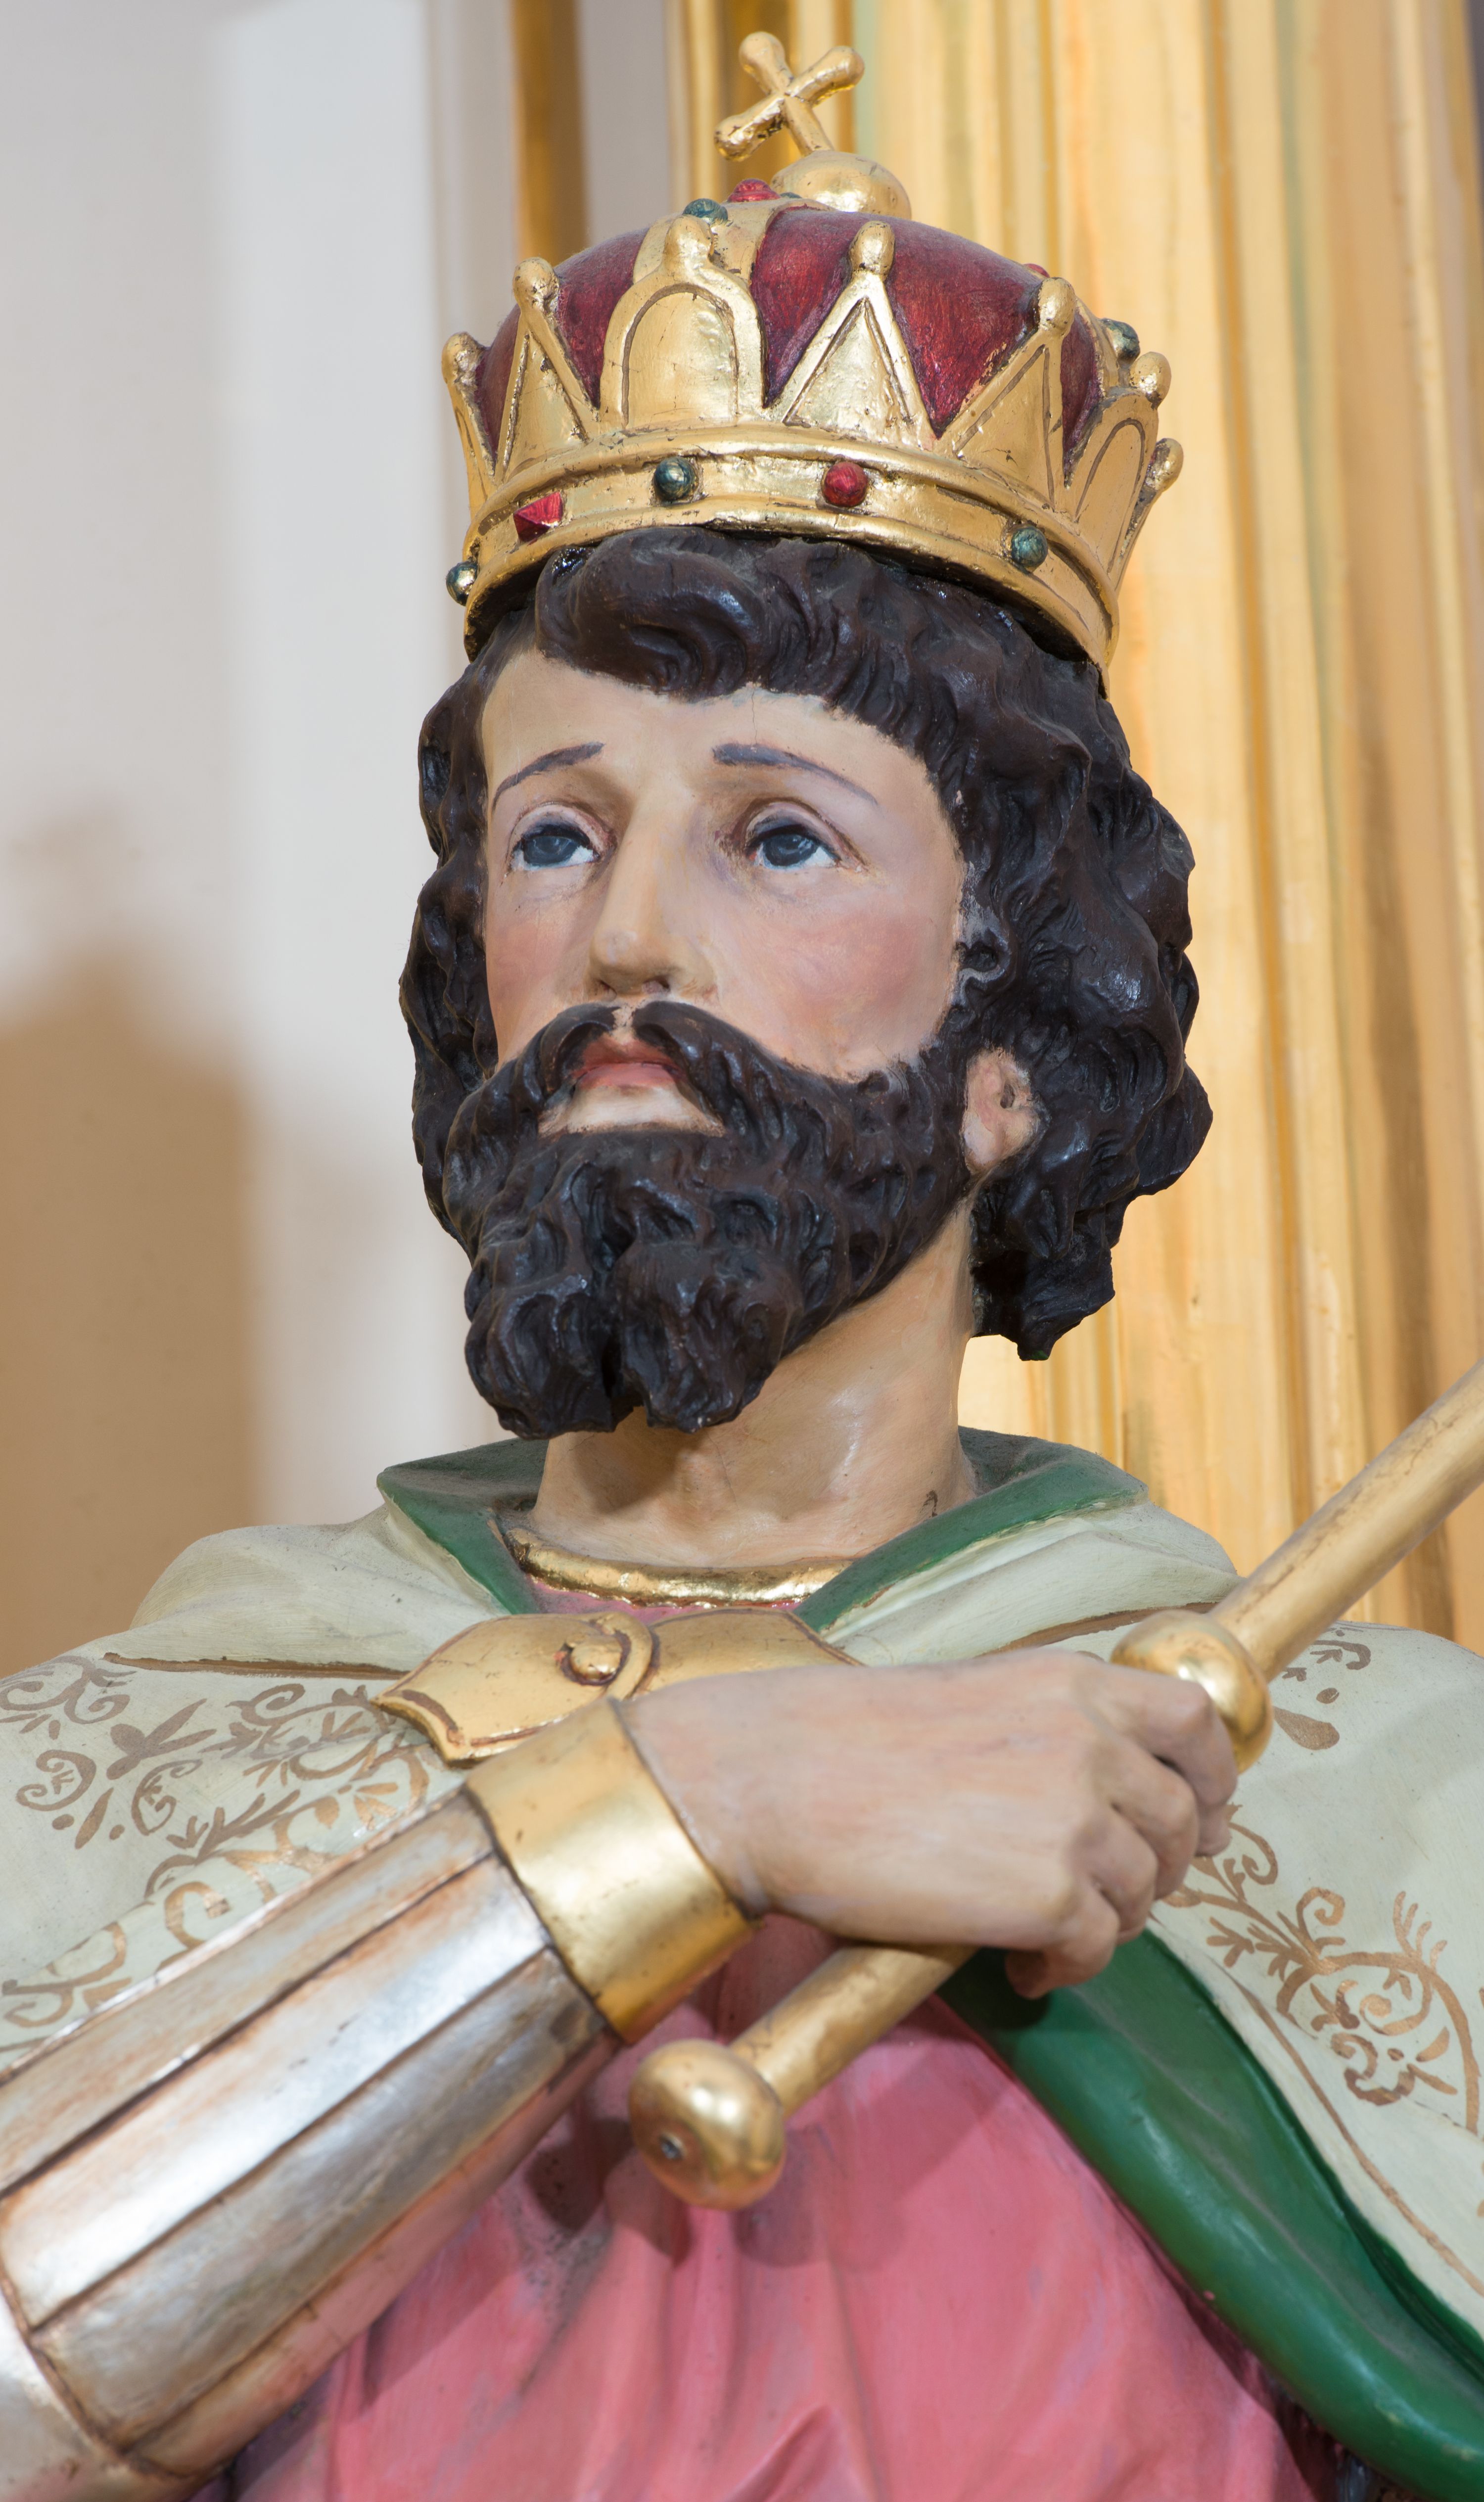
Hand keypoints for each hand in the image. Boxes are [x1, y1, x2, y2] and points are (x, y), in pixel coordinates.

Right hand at [625, 1651, 1234, 1995]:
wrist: (779, 1779)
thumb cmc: (849, 1741)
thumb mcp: (974, 1698)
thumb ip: (1049, 1728)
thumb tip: (1101, 1787)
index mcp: (1070, 1683)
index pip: (1195, 1720)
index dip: (1214, 1778)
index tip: (1202, 1817)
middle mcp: (1089, 1740)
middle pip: (1184, 1816)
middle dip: (1164, 1868)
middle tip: (1117, 1899)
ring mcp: (1076, 1816)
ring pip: (1146, 1888)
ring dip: (1110, 1923)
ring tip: (1050, 1940)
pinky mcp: (1049, 1893)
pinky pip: (1098, 1947)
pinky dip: (1069, 1970)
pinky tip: (1024, 1972)